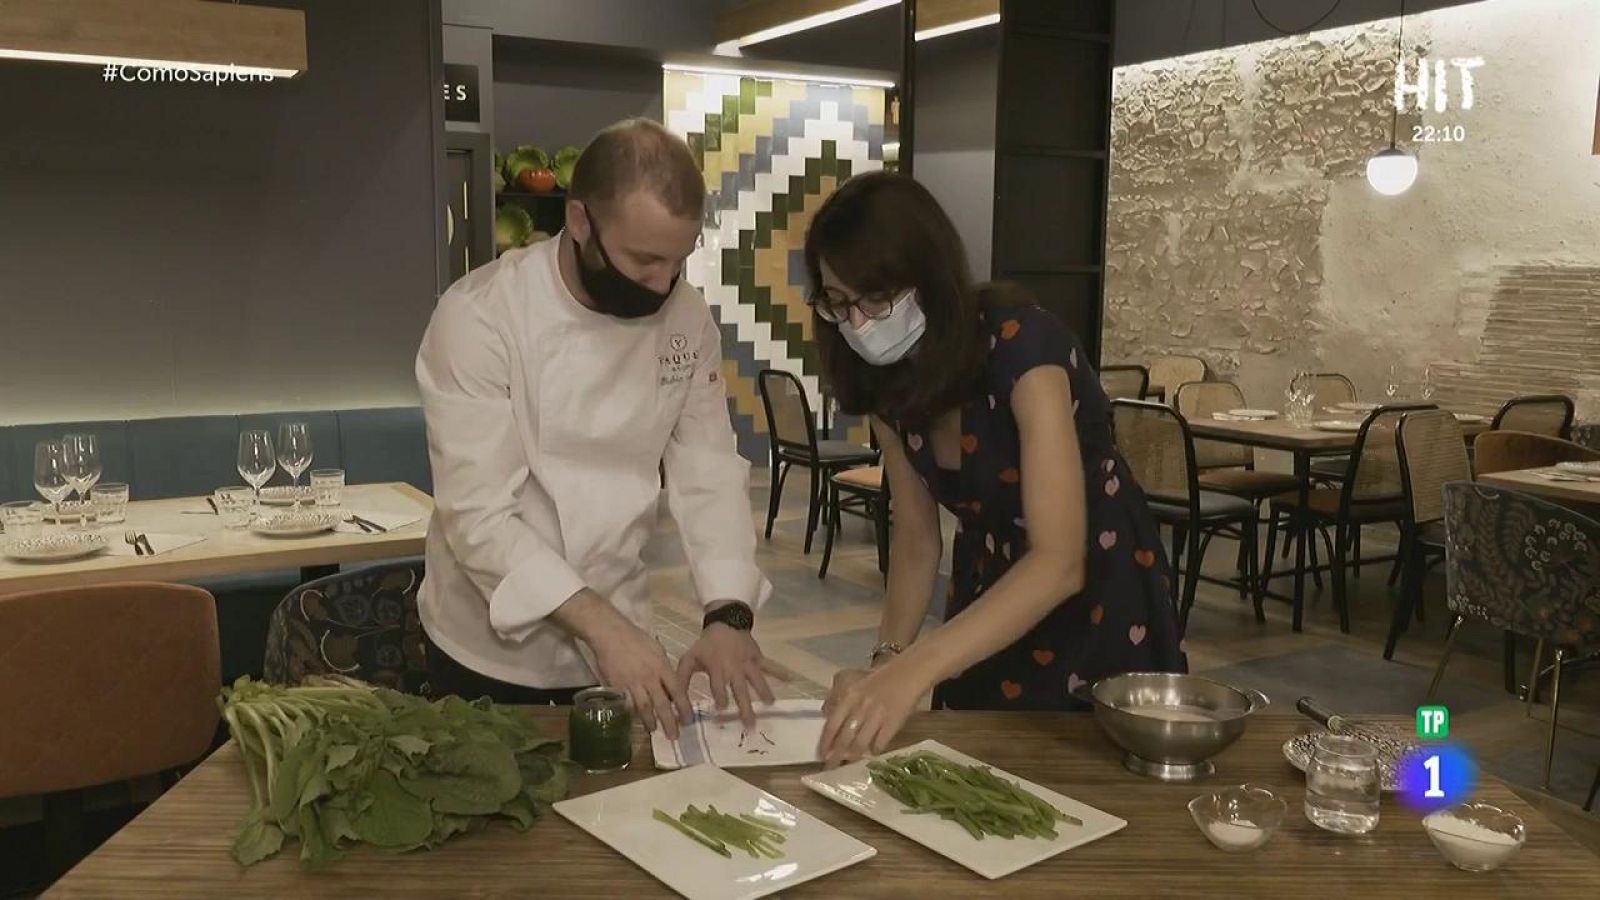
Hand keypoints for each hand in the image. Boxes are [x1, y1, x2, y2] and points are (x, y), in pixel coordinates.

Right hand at [587, 620, 691, 740]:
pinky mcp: (617, 687)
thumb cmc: (636, 640)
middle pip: (662, 704)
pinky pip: (626, 704)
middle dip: (669, 722)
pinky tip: (634, 720)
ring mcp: (632, 683)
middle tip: (674, 736)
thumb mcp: (657, 651)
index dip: (684, 707)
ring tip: (653, 730)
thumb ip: (664, 669)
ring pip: (644, 708)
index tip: (688, 720)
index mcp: (661, 667)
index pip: (677, 691)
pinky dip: (632, 714)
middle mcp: (649, 678)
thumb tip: (670, 686)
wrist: (611, 634)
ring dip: (650, 721)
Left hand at [677, 624, 779, 728]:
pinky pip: (772, 666)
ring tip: (770, 707)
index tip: (721, 714)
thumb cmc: (706, 645)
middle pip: (740, 690)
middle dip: (745, 708)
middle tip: (749, 725)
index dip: (720, 700)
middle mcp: (734, 667)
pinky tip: (793, 680)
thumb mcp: (689, 659)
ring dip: (764, 693)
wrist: (725, 623)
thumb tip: (675, 702)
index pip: (719, 688)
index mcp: (717, 668)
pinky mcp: (759, 658)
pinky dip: (782, 672)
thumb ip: (682, 680)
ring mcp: (749, 663)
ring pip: (758, 680)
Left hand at [818, 660, 927, 766]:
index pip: (832, 724)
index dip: (826, 742)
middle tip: (831, 766)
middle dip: (836, 755)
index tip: (822, 754)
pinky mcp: (893, 723)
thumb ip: (838, 697)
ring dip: (853, 755)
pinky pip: (879, 743)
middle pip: (844, 737)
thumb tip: (826, 714)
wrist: (908, 674)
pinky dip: (874, 750)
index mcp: (849, 696)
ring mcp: (877, 716)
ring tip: (849, 762)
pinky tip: (871, 753)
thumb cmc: (879, 679)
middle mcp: (861, 707)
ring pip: (860, 743)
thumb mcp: (853, 682)